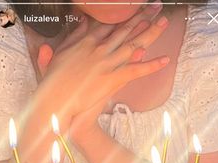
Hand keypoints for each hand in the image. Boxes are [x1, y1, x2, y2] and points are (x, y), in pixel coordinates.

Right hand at [37, 5, 168, 131]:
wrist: (56, 98)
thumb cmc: (53, 80)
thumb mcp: (58, 53)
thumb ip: (71, 36)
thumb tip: (81, 23)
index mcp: (86, 42)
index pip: (109, 25)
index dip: (123, 16)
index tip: (134, 8)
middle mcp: (99, 48)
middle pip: (124, 29)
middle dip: (141, 17)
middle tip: (156, 7)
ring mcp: (107, 62)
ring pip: (133, 44)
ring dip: (150, 32)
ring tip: (164, 23)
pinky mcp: (112, 78)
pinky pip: (136, 70)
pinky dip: (151, 65)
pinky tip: (165, 60)